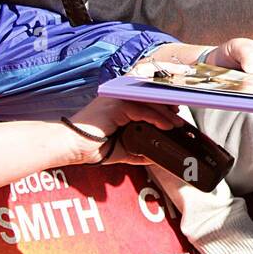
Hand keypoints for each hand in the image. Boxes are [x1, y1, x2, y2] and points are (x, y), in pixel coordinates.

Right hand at [65, 97, 183, 164]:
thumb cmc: (91, 147)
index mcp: (119, 104)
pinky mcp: (116, 105)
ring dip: (166, 114)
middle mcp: (118, 97)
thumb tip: (154, 156)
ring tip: (177, 125)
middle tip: (180, 119)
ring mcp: (117, 98)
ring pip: (149, 102)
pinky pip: (143, 110)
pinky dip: (157, 118)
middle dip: (168, 106)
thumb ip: (138, 150)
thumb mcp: (121, 149)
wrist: (72, 147)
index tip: (175, 113)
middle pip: (150, 97)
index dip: (162, 104)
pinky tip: (166, 126)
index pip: (145, 98)